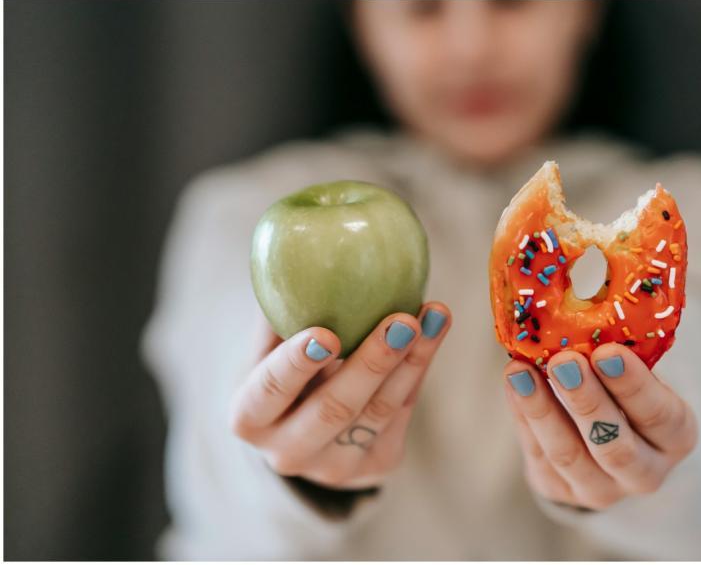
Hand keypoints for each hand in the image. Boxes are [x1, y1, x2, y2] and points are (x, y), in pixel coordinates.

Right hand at [231, 302, 450, 489]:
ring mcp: (333, 468)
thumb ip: (279, 311)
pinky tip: (434, 332)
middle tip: (402, 320)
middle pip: (334, 409)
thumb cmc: (281, 369)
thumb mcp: (267, 347)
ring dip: (411, 361)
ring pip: (378, 412)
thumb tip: (296, 249)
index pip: (270, 391)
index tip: (325, 333)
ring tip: (433, 316)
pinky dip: (419, 369)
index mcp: (249, 418)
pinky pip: (402, 414)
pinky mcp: (376, 466)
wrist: (303, 429)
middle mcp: (287, 453)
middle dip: (372, 363)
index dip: (296, 364)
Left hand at [503, 343, 697, 509]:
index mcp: (676, 437)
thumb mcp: (636, 374)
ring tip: (520, 371)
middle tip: (563, 361)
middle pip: (615, 445)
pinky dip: (523, 415)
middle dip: (586, 401)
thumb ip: (619, 354)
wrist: (604, 441)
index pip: (660, 416)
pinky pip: (538, 454)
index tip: (607, 351)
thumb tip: (584, 308)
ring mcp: (601, 490)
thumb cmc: (624, 391)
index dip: (634, 385)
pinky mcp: (559, 491)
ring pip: (569, 455)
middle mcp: (645, 472)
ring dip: (542, 409)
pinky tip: (514, 383)